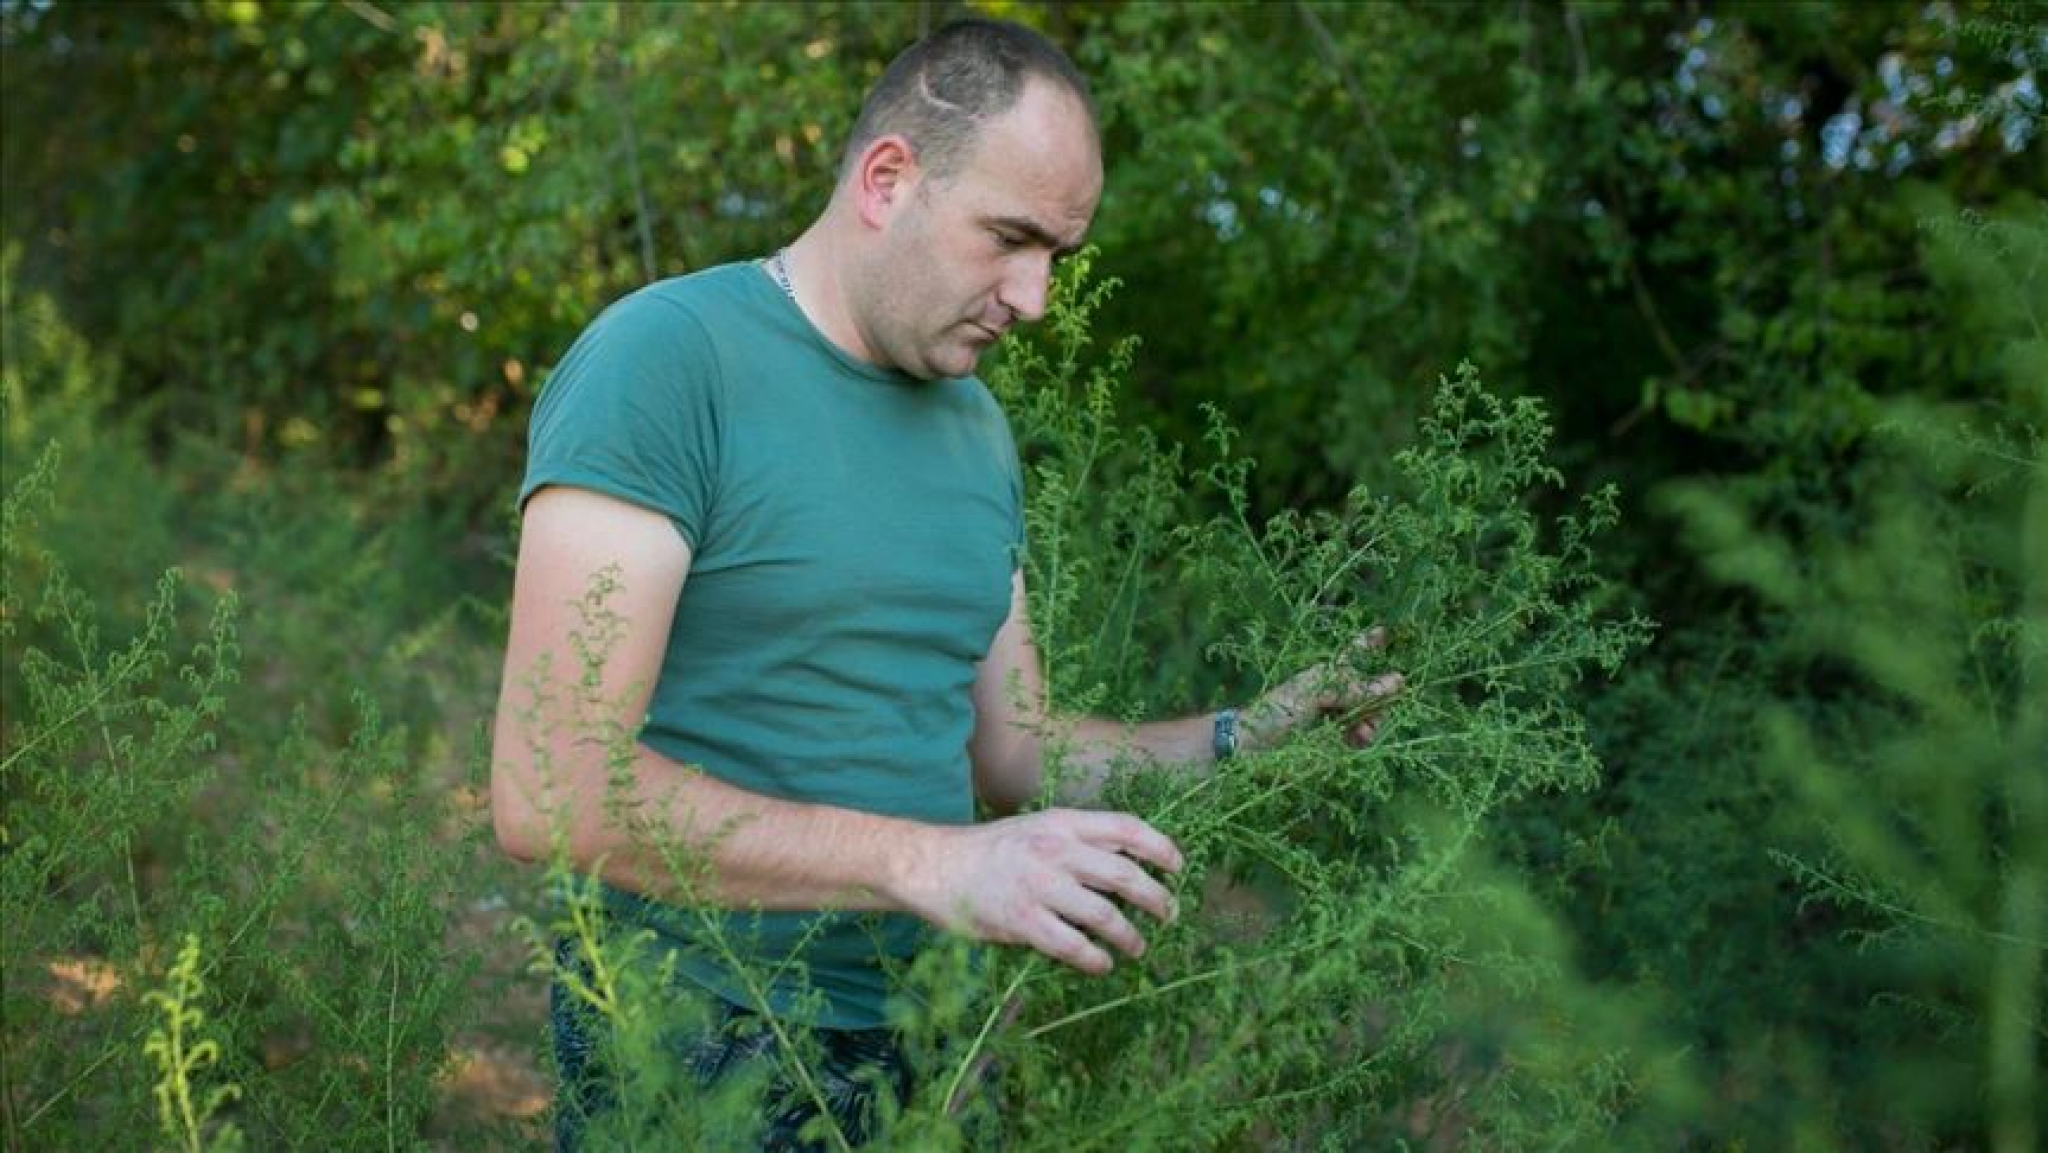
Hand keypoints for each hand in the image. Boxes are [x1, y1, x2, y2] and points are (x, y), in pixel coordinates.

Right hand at [902, 809, 1182, 974]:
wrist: (935, 866)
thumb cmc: (990, 850)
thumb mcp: (1037, 828)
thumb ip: (1076, 843)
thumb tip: (1125, 868)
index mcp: (1062, 822)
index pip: (1126, 828)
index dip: (1160, 847)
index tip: (1178, 867)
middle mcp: (1055, 850)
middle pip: (1124, 875)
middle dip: (1156, 899)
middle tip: (1169, 915)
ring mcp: (1039, 886)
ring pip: (1104, 915)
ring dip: (1130, 936)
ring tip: (1138, 947)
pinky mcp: (1022, 921)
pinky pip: (1072, 946)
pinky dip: (1095, 959)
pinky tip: (1102, 965)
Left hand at [1241, 626, 1403, 752]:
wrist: (1250, 745)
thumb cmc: (1277, 710)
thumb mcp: (1316, 694)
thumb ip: (1354, 689)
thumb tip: (1398, 681)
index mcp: (1327, 672)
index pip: (1354, 652)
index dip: (1370, 642)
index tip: (1387, 632)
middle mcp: (1333, 691)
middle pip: (1371, 690)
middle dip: (1379, 700)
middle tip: (1373, 715)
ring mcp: (1334, 715)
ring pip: (1368, 715)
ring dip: (1371, 722)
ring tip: (1362, 733)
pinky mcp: (1332, 739)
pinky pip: (1358, 736)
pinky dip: (1361, 738)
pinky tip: (1356, 742)